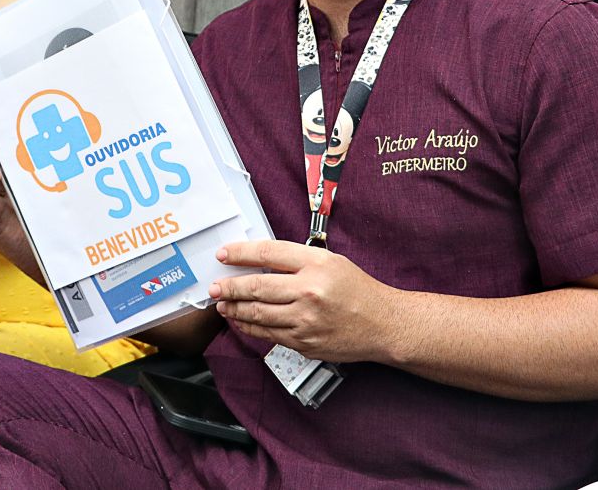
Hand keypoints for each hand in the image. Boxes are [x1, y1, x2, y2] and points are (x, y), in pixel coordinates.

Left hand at [210, 239, 395, 363]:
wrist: (383, 325)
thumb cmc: (358, 290)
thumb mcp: (331, 261)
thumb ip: (297, 260)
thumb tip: (259, 262)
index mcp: (316, 265)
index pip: (267, 254)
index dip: (239, 254)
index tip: (223, 255)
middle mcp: (309, 292)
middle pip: (257, 287)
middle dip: (229, 287)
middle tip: (214, 287)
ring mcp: (306, 320)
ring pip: (258, 314)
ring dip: (235, 309)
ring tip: (222, 305)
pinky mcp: (304, 343)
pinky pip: (269, 334)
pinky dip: (251, 327)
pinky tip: (242, 321)